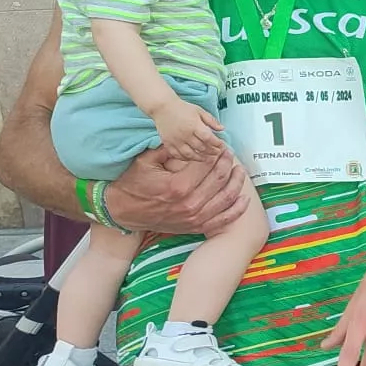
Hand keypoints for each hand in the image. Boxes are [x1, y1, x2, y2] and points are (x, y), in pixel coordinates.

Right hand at [105, 145, 251, 234]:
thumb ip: (169, 148)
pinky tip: (244, 199)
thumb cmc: (132, 183)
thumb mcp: (146, 160)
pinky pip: (223, 220)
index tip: (221, 146)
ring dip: (237, 183)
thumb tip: (189, 138)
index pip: (207, 165)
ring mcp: (194, 218)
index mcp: (178, 186)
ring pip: (226, 198)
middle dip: (228, 164)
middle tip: (231, 154)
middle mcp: (189, 204)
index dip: (217, 153)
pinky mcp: (195, 227)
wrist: (121, 211)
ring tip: (240, 171)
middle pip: (219, 180)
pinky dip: (237, 210)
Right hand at [152, 96, 225, 162]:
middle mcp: (185, 134)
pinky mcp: (168, 143)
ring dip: (200, 158)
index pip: (208, 138)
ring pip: (190, 154)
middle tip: (217, 153)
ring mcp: (176, 140)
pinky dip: (186, 158)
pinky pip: (177, 155)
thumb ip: (211, 121)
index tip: (222, 145)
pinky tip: (192, 158)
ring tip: (207, 158)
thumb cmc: (183, 108)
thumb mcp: (200, 111)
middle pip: (201, 148)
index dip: (217, 144)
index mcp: (194, 125)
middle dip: (211, 152)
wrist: (163, 107)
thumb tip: (222, 129)